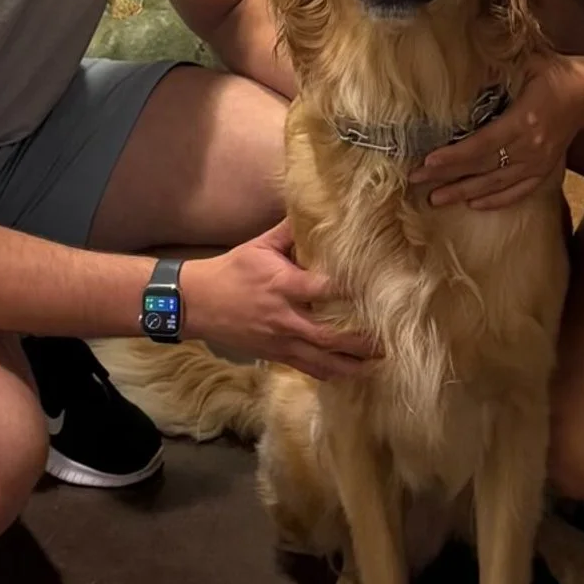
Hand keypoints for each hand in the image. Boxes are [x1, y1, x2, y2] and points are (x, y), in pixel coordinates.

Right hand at [182, 222, 377, 380]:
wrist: (197, 303)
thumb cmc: (231, 270)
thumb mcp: (259, 246)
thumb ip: (290, 232)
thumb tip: (314, 208)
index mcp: (282, 286)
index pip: (321, 289)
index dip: (347, 291)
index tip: (374, 291)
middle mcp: (285, 318)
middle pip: (327, 336)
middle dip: (359, 343)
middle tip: (386, 343)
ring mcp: (280, 341)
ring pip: (320, 361)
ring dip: (350, 365)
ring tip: (376, 365)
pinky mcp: (275, 355)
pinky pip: (306, 369)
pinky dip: (328, 373)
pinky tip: (347, 374)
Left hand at [418, 52, 583, 211]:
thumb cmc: (553, 75)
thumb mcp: (526, 64)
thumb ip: (496, 70)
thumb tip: (461, 72)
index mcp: (522, 122)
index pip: (481, 145)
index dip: (453, 156)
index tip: (427, 162)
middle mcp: (529, 149)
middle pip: (482, 168)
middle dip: (448, 176)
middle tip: (416, 181)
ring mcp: (538, 164)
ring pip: (496, 185)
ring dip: (464, 193)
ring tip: (436, 199)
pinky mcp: (544, 171)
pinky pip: (518, 192)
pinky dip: (496, 201)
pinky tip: (474, 205)